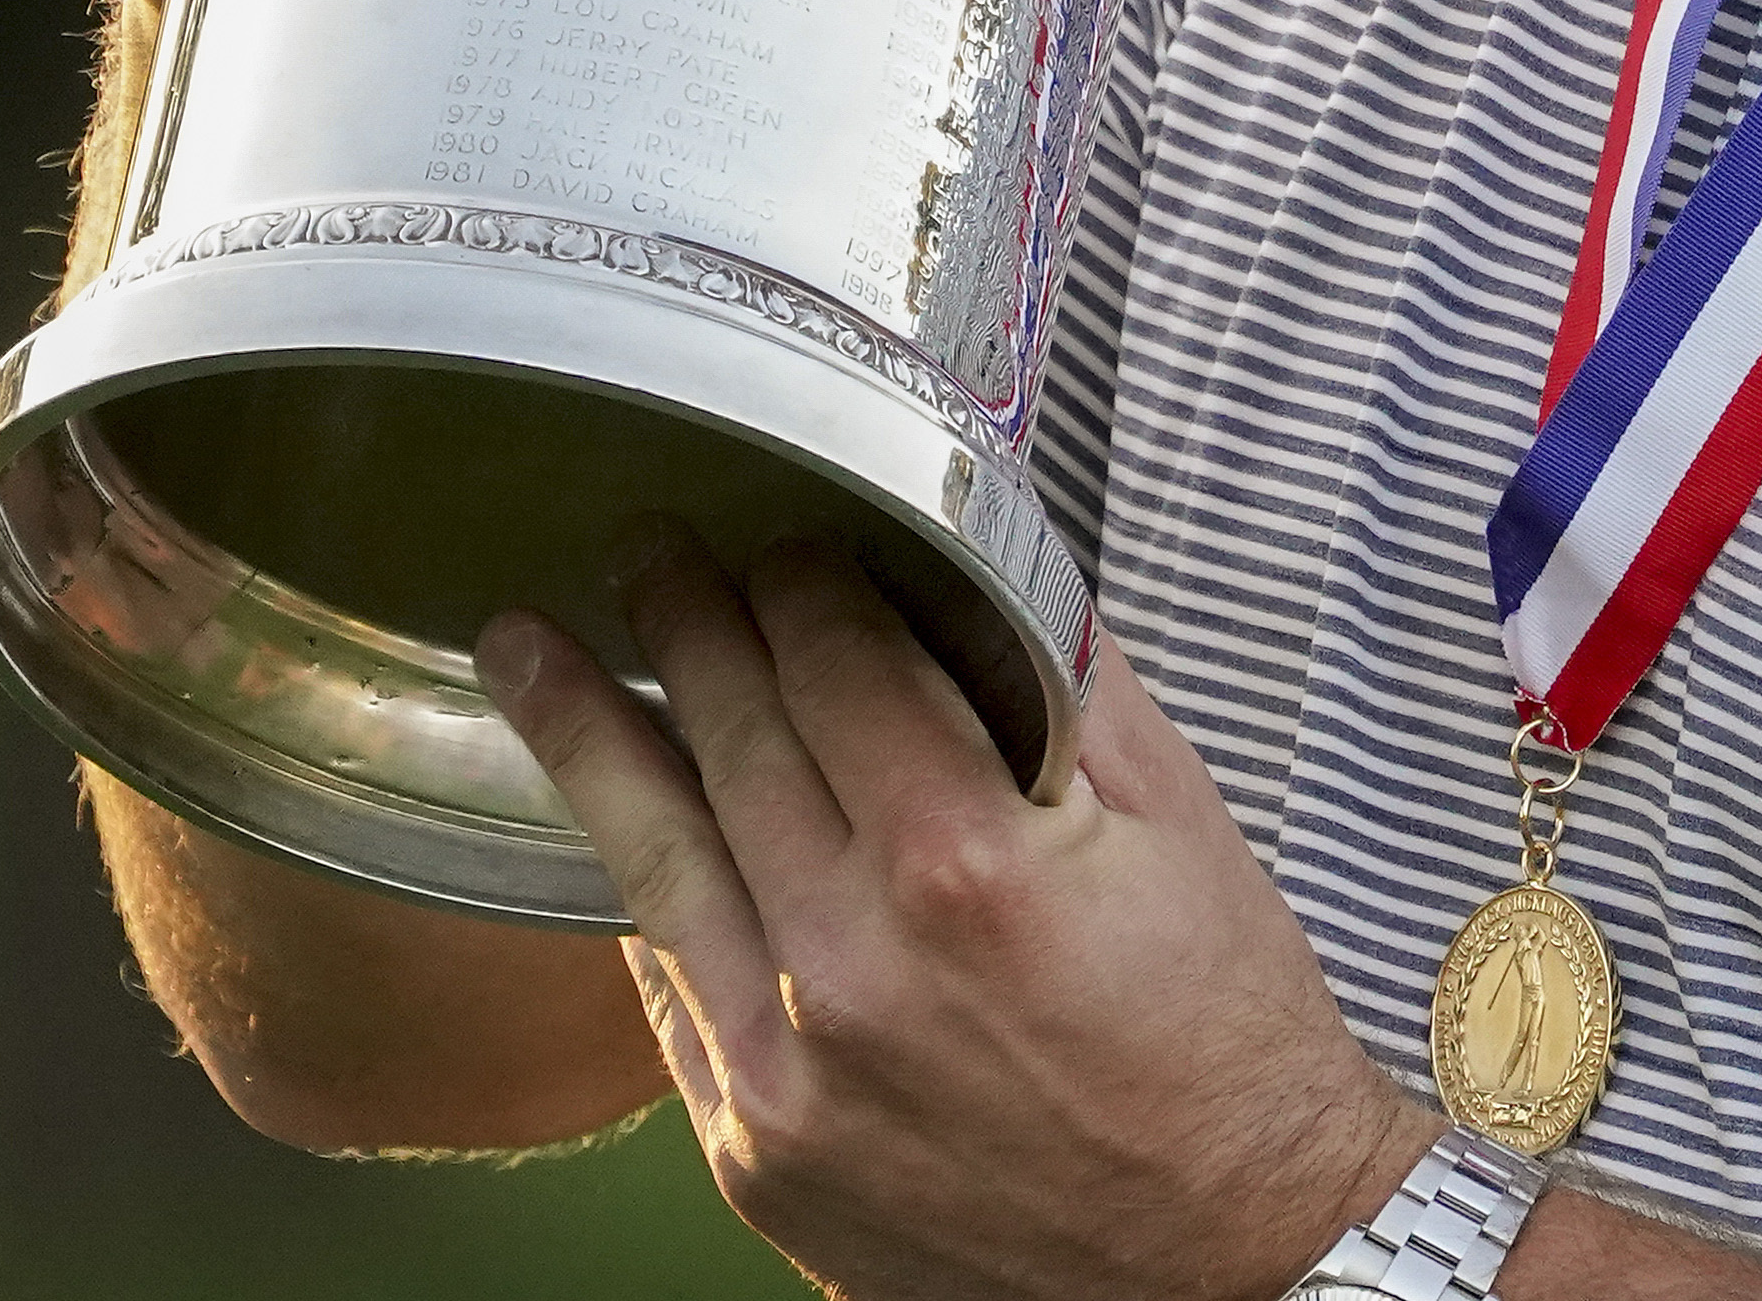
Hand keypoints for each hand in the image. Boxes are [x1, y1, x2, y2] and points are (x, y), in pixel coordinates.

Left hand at [488, 537, 1424, 1300]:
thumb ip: (1064, 681)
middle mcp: (851, 965)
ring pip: (658, 857)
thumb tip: (975, 566)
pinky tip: (619, 828)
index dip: (799, 573)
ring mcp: (788, 1070)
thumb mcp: (1183, 826)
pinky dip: (645, 891)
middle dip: (683, 622)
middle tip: (642, 550)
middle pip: (731, 737)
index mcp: (965, 863)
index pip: (832, 657)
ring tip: (527, 651)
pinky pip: (667, 992)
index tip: (784, 534)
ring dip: (588, 735)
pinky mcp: (759, 1153)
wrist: (1234, 1270)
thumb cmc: (1226, 1051)